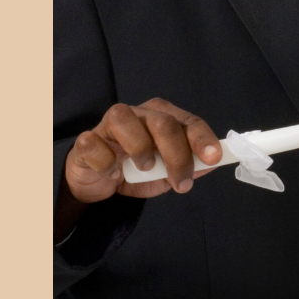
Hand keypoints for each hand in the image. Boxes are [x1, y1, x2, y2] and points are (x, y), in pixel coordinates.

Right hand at [64, 98, 221, 204]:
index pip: (188, 122)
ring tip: (145, 168)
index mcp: (163, 118)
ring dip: (140, 148)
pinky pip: (94, 144)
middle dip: (177, 155)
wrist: (98, 181)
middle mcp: (138, 114)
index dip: (202, 139)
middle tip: (182, 183)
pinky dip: (106, 161)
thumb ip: (189, 167)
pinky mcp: (86, 140)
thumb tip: (211, 163)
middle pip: (162, 123)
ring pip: (124, 119)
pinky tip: (113, 174)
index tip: (212, 158)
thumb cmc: (136, 171)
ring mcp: (109, 124)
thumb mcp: (167, 173)